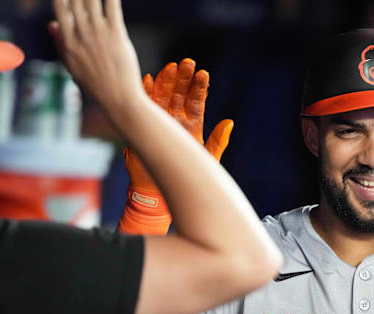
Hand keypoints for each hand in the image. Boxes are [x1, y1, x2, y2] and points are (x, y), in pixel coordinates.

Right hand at [49, 0, 141, 113]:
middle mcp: (80, 34)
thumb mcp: (72, 65)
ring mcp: (98, 33)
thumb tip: (52, 24)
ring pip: (91, 0)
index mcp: (66, 40)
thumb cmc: (96, 83)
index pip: (60, 7)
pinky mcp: (116, 34)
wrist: (118, 98)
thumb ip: (60, 43)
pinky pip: (112, 7)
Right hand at [125, 59, 232, 191]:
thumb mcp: (207, 158)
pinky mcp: (143, 125)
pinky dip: (145, 92)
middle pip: (179, 94)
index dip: (199, 88)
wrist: (158, 191)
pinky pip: (143, 106)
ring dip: (166, 80)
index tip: (203, 74)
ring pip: (162, 95)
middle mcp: (175, 118)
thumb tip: (230, 122)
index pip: (196, 101)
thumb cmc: (186, 174)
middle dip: (183, 78)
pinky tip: (147, 79)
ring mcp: (159, 120)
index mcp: (192, 124)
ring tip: (171, 66)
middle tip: (187, 62)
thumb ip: (218, 140)